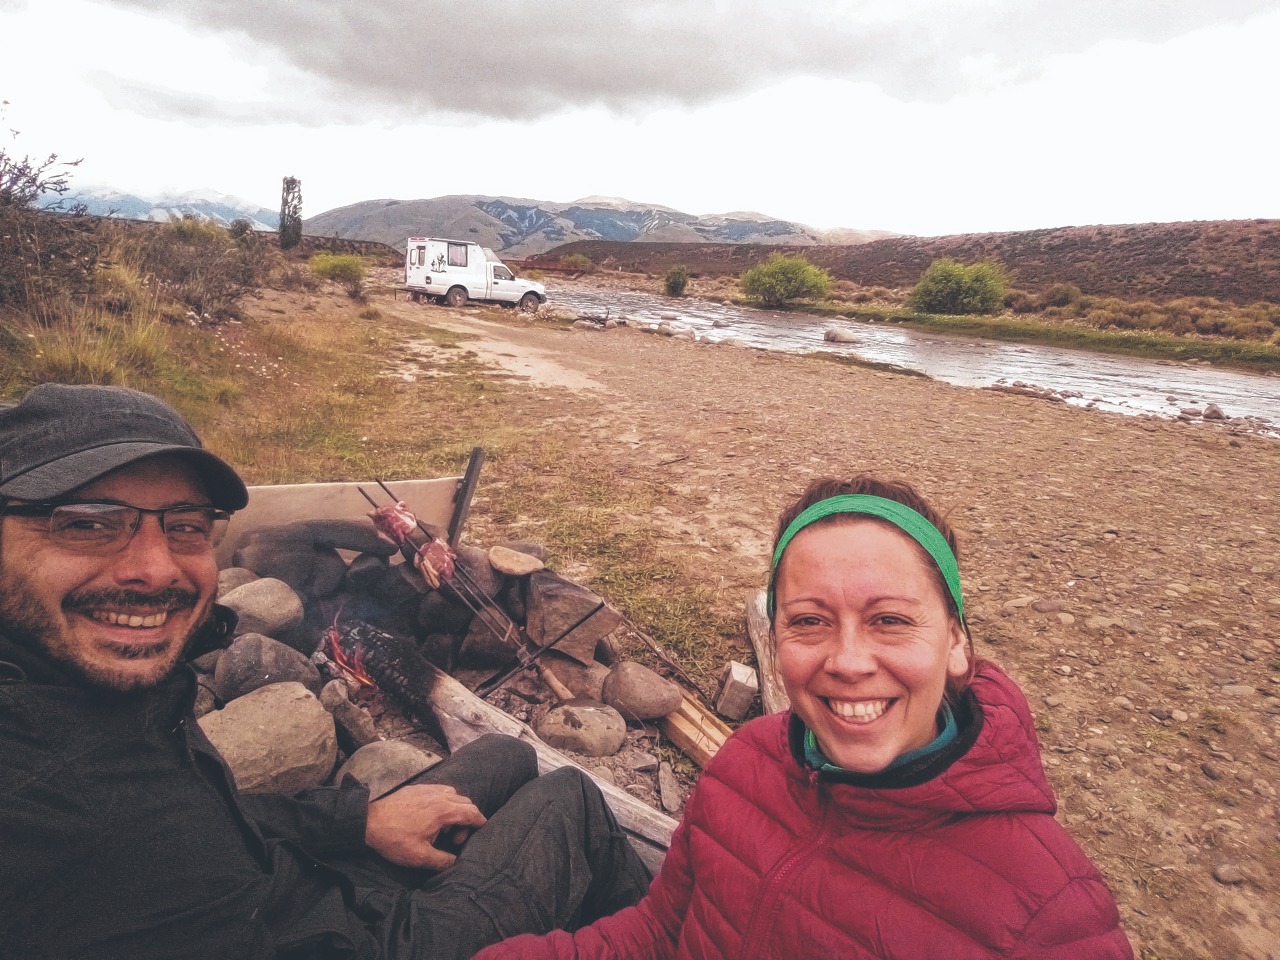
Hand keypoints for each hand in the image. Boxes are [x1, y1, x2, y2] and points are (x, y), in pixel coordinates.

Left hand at [364, 784, 486, 868]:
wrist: (368, 822)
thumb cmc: (395, 839)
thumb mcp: (420, 857)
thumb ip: (443, 861)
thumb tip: (456, 862)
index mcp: (443, 811)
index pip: (472, 812)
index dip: (480, 822)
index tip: (482, 830)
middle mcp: (439, 796)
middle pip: (465, 802)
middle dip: (466, 820)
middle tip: (454, 839)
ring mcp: (428, 789)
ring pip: (453, 795)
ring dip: (455, 810)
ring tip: (442, 829)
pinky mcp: (418, 788)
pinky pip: (440, 791)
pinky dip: (444, 802)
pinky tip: (431, 817)